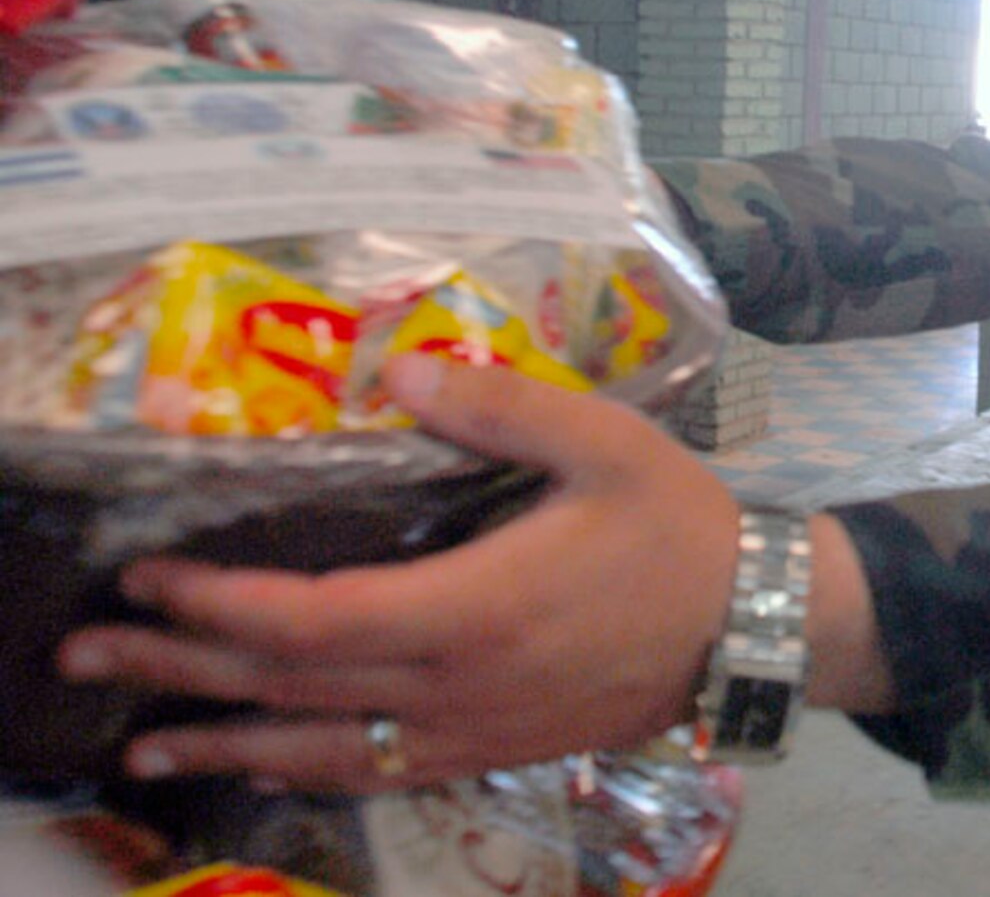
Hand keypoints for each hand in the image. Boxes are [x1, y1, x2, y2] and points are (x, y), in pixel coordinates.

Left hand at [57, 355, 741, 793]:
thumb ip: (500, 408)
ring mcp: (470, 730)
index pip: (315, 622)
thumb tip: (395, 367)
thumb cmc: (677, 528)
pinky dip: (303, 773)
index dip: (221, 608)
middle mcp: (457, 684)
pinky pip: (378, 774)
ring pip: (323, 751)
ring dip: (223, 743)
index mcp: (477, 607)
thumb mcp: (607, 442)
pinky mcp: (490, 749)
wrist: (750, 626)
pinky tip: (263, 767)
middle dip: (181, 676)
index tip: (150, 581)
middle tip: (87, 660)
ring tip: (140, 745)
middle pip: (292, 692)